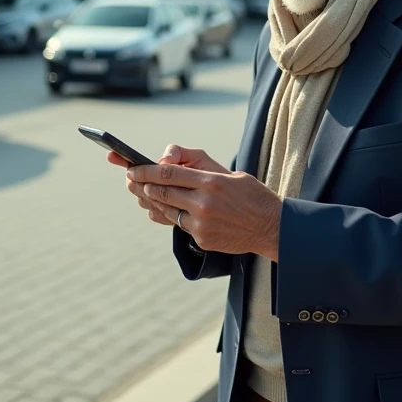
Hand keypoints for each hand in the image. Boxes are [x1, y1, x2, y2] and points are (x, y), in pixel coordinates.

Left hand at [124, 153, 282, 261]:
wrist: (271, 227)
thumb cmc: (250, 194)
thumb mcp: (229, 172)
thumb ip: (197, 165)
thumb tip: (167, 162)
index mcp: (211, 182)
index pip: (167, 173)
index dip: (144, 171)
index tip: (131, 168)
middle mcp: (203, 203)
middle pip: (160, 192)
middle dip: (141, 185)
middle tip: (130, 180)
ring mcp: (201, 224)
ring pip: (165, 210)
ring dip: (150, 201)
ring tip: (142, 193)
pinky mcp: (202, 239)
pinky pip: (178, 225)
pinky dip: (169, 216)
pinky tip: (162, 209)